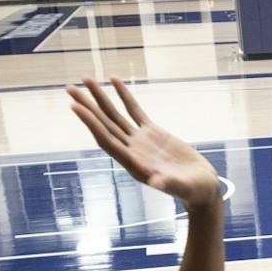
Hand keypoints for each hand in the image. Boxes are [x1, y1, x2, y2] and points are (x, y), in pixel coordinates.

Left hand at [67, 78, 219, 206]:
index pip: (107, 139)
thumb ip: (169, 184)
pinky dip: (123, 96)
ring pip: (115, 116)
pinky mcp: (152, 133)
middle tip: (69, 88)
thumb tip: (156, 183)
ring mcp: (140, 141)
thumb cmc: (194, 191)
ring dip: (100, 98)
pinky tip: (114, 80)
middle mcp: (131, 151)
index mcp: (133, 163)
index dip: (91, 123)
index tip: (76, 106)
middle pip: (104, 125)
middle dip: (87, 106)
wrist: (202, 188)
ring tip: (85, 79)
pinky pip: (134, 111)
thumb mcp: (182, 187)